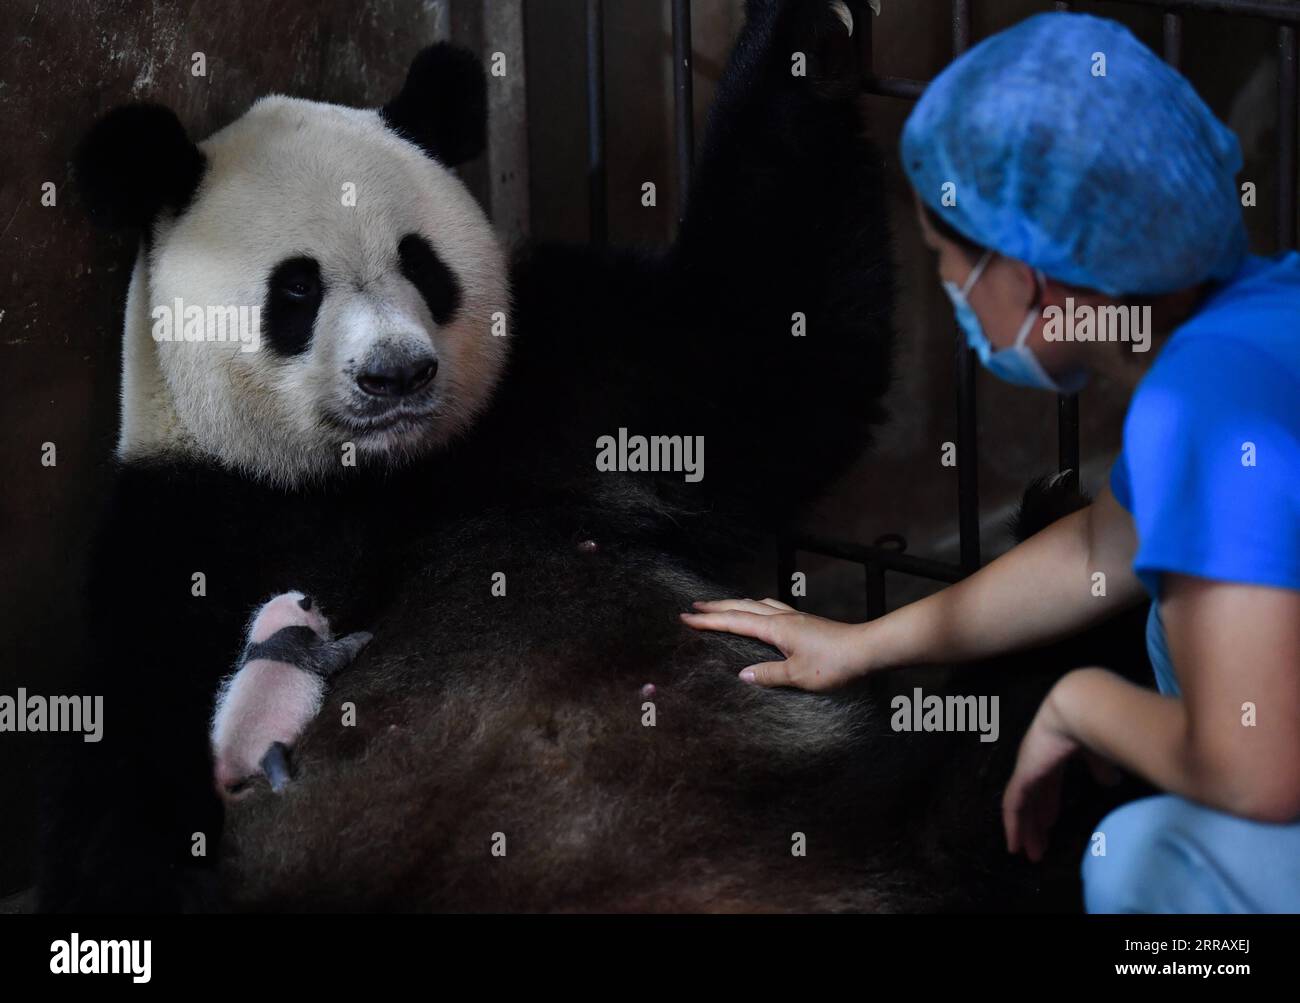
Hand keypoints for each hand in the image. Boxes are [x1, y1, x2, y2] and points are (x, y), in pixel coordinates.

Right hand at [679, 598, 869, 690]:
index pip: (734, 623)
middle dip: (716, 607)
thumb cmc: (834, 663)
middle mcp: (782, 618)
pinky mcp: (804, 622)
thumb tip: (742, 675)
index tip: (686, 617)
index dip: (709, 621)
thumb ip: (768, 674)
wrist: (865, 649)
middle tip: (695, 607)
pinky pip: (772, 608)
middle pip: (742, 607)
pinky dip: (756, 607)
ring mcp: (794, 617)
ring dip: (736, 604)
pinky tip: (760, 612)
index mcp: (776, 629)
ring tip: (722, 607)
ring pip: (757, 604)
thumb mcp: (798, 675)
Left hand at [1002, 682, 1083, 861]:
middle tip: (1038, 845)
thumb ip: (1101, 766)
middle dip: (1035, 822)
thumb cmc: (1095, 725)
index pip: (1047, 784)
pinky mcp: (1023, 775)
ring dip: (1025, 830)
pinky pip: (1012, 806)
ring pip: (1021, 806)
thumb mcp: (1100, 751)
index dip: (1048, 804)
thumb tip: (1109, 782)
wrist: (1080, 708)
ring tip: (1028, 853)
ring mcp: (1027, 768)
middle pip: (1033, 797)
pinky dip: (1013, 826)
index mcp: (1054, 753)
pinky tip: (1014, 845)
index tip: (1051, 824)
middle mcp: (1036, 761)